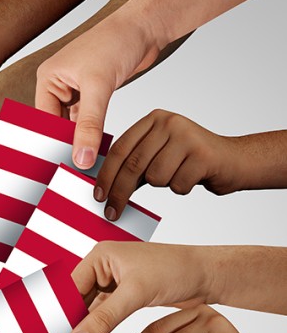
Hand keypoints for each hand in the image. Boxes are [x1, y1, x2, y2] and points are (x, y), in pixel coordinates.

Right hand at [35, 14, 161, 169]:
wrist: (146, 26)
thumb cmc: (117, 42)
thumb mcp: (99, 86)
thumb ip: (89, 125)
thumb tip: (81, 158)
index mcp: (48, 79)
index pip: (42, 120)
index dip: (49, 143)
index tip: (57, 168)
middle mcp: (57, 85)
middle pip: (54, 125)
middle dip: (63, 146)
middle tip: (70, 171)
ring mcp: (75, 90)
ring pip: (71, 125)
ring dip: (79, 142)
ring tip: (83, 166)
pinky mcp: (93, 94)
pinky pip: (87, 122)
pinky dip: (91, 135)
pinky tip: (95, 151)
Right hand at [68, 242, 211, 332]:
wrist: (208, 275)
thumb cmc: (177, 269)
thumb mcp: (136, 293)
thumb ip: (105, 318)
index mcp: (100, 256)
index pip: (70, 287)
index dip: (61, 311)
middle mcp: (103, 268)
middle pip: (77, 299)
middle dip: (72, 321)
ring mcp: (114, 282)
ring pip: (90, 309)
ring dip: (87, 327)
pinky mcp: (125, 296)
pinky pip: (104, 314)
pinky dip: (100, 328)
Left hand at [96, 109, 239, 219]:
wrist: (235, 160)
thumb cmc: (189, 161)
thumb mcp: (157, 156)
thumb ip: (133, 166)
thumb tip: (104, 189)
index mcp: (153, 120)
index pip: (120, 149)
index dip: (106, 175)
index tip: (98, 196)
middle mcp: (169, 122)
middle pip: (133, 165)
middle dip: (119, 193)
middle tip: (112, 212)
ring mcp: (187, 136)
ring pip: (156, 177)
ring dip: (163, 185)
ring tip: (178, 175)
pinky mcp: (203, 154)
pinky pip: (177, 184)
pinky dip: (182, 188)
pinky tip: (193, 177)